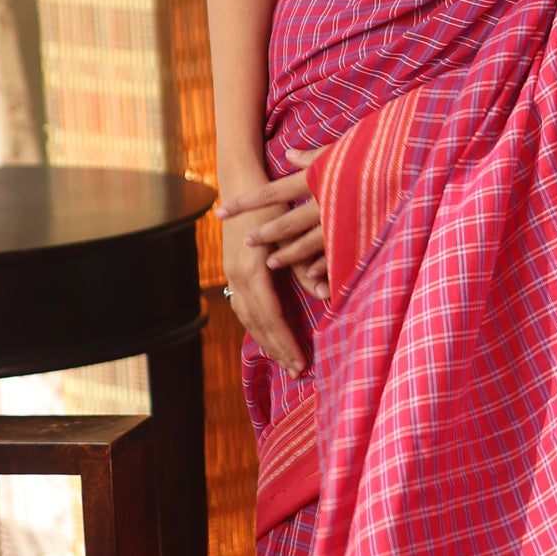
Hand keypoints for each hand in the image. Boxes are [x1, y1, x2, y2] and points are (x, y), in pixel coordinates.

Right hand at [221, 150, 327, 377]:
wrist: (240, 184)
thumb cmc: (272, 204)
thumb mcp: (292, 232)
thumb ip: (305, 266)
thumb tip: (325, 296)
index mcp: (251, 270)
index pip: (271, 317)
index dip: (286, 342)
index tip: (301, 362)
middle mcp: (237, 275)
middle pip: (258, 323)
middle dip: (277, 348)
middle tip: (297, 371)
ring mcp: (231, 274)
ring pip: (247, 317)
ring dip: (266, 340)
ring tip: (284, 360)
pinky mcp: (232, 271)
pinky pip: (243, 306)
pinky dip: (257, 325)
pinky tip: (269, 335)